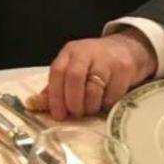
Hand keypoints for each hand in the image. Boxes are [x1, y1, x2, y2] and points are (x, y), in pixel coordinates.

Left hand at [31, 29, 157, 119]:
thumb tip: (38, 103)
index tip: (57, 114)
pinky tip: (105, 100)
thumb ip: (57, 84)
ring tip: (90, 108)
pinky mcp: (124, 69)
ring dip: (90, 106)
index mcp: (70, 52)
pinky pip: (112, 95)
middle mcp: (86, 52)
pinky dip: (107, 104)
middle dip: (73, 101)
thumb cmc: (94, 61)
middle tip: (75, 114)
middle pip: (74, 78)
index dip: (55, 95)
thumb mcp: (73, 65)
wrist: (125, 49)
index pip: (57, 71)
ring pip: (94, 89)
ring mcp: (106, 60)